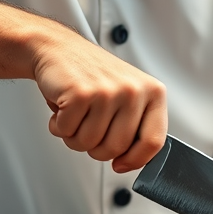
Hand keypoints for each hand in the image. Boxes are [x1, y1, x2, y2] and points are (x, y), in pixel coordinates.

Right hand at [29, 23, 167, 173]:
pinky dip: (58, 126)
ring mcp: (107, 91)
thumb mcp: (127, 96)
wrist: (59, 49)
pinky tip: (62, 106)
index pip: (154, 142)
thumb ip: (136, 126)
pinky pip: (67, 132)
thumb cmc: (93, 77)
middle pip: (116, 148)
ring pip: (89, 144)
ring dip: (74, 136)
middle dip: (95, 147)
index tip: (120, 164)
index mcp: (152, 92)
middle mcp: (133, 90)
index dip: (135, 160)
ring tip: (75, 113)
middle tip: (87, 127)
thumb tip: (134, 161)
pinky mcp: (81, 93)